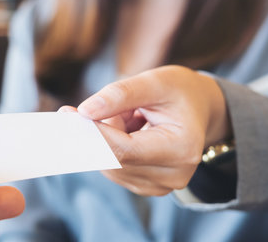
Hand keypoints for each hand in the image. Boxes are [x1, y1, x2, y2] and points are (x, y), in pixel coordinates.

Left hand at [72, 65, 229, 195]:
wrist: (198, 108)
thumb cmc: (179, 91)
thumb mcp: (154, 81)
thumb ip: (120, 94)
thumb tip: (84, 112)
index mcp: (182, 149)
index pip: (124, 149)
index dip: (94, 132)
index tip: (69, 113)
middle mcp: (174, 175)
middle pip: (113, 160)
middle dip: (99, 132)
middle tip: (98, 105)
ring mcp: (160, 186)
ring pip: (109, 164)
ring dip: (107, 138)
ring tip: (128, 115)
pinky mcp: (147, 187)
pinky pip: (114, 168)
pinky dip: (111, 147)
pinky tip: (128, 130)